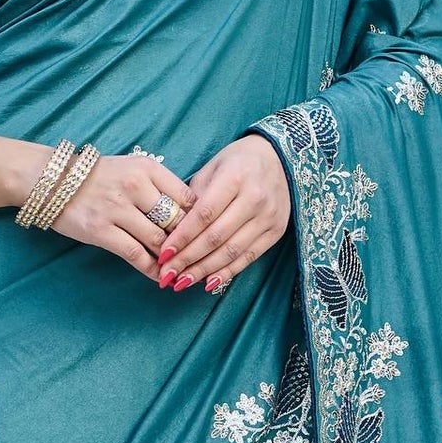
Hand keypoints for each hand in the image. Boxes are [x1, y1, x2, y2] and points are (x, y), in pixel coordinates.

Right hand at [51, 151, 196, 278]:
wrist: (53, 179)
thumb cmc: (100, 177)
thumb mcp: (133, 170)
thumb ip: (160, 188)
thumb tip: (191, 219)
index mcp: (147, 168)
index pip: (188, 198)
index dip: (200, 222)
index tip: (205, 238)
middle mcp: (135, 186)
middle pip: (176, 221)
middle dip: (189, 244)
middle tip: (199, 260)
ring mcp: (117, 208)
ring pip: (158, 241)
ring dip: (172, 260)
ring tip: (181, 271)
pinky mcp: (101, 230)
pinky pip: (135, 255)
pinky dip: (152, 270)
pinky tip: (160, 277)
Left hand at [156, 136, 290, 293]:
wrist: (279, 159)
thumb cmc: (237, 162)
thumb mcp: (212, 169)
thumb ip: (194, 198)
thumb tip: (173, 232)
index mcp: (235, 178)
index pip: (204, 214)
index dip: (182, 237)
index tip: (163, 254)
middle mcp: (255, 199)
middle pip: (216, 237)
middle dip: (188, 259)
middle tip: (166, 274)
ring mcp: (268, 217)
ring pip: (231, 252)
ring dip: (204, 271)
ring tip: (181, 282)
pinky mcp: (276, 232)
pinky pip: (248, 258)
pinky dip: (227, 272)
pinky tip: (207, 283)